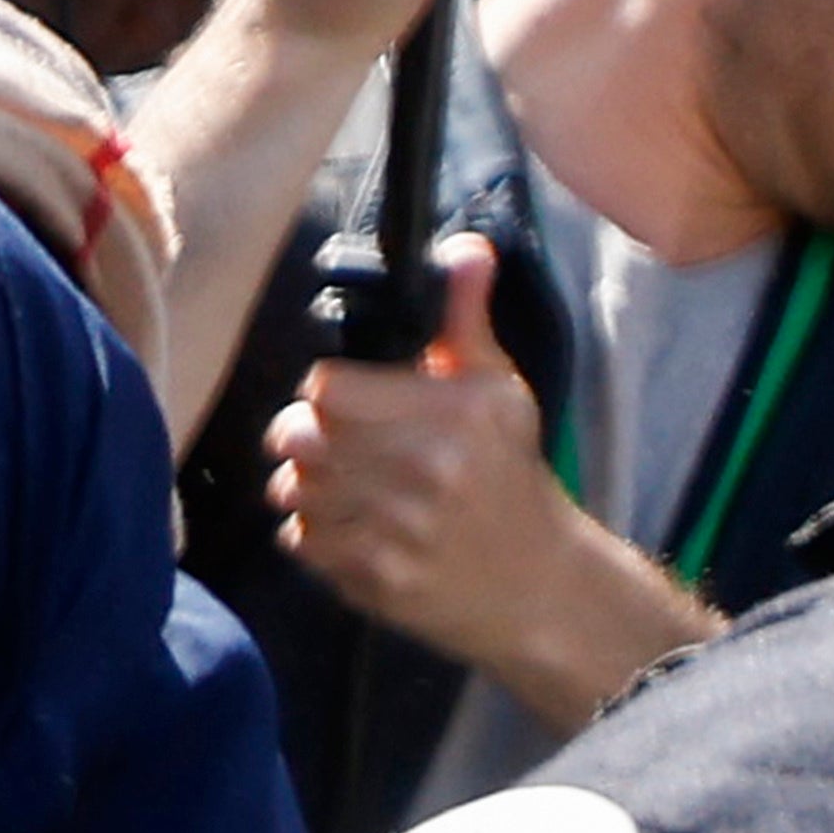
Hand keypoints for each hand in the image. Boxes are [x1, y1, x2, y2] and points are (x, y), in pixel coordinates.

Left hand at [268, 236, 709, 725]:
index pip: (326, 389)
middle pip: (301, 438)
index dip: (322, 394)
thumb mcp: (500, 392)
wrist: (540, 582)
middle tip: (334, 448)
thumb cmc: (510, 477)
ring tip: (345, 488)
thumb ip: (464, 321)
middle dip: (305, 440)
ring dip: (306, 488)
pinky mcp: (378, 579)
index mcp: (455, 413)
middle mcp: (428, 469)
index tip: (338, 403)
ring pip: (293, 491)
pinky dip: (314, 536)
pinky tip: (354, 530)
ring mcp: (401, 530)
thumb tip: (465, 250)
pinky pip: (302, 543)